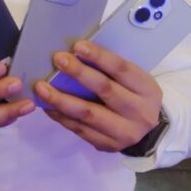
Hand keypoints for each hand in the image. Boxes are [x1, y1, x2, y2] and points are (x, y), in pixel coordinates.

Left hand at [34, 40, 161, 152]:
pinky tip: (47, 105)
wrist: (148, 133)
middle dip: (78, 73)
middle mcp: (139, 112)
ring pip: (87, 113)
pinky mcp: (107, 145)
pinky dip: (61, 115)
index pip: (121, 69)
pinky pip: (79, 128)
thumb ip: (110, 69)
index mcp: (147, 89)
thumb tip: (76, 53)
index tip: (78, 46)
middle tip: (58, 60)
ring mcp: (123, 132)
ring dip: (61, 99)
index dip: (99, 57)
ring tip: (41, 88)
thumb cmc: (134, 96)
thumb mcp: (134, 80)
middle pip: (104, 89)